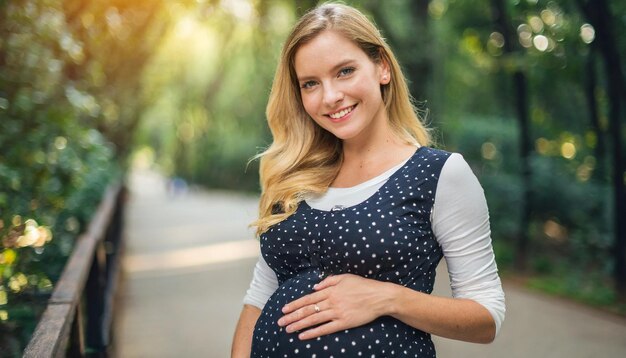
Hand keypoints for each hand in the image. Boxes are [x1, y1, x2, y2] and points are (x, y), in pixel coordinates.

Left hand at [277, 274, 392, 339]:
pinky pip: (326, 328)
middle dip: (292, 316)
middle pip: (308, 309)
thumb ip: (328, 281)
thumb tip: (314, 286)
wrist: (379, 297)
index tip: (284, 309)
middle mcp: (331, 301)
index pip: (308, 298)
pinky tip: (303, 335)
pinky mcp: (344, 322)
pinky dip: (313, 332)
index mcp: (330, 290)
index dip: (295, 304)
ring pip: (314, 319)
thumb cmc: (363, 285)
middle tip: (280, 322)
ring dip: (299, 324)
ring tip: (288, 329)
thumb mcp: (345, 277)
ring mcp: (337, 312)